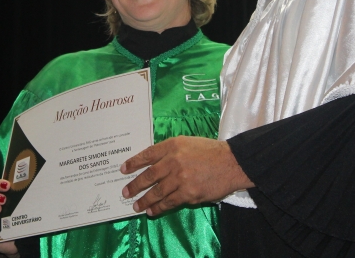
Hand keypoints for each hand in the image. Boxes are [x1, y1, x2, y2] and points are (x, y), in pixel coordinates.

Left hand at [119, 136, 253, 215]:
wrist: (232, 163)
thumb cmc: (210, 151)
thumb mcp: (187, 142)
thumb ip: (170, 151)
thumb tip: (152, 162)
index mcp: (173, 145)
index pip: (148, 154)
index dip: (134, 162)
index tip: (123, 169)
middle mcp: (174, 161)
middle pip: (149, 175)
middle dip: (135, 185)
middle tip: (125, 192)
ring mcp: (181, 178)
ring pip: (157, 192)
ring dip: (144, 200)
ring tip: (136, 206)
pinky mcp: (189, 193)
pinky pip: (170, 203)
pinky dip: (159, 208)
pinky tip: (152, 211)